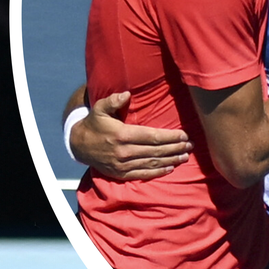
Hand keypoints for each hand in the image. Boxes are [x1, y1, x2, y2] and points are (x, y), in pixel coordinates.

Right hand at [71, 92, 190, 179]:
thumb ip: (113, 101)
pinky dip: (157, 172)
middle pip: (156, 150)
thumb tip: (126, 94)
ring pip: (152, 163)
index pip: (153, 136)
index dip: (170, 136)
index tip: (184, 135)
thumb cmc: (94, 124)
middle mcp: (123, 151)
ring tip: (185, 156)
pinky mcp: (120, 174)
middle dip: (175, 148)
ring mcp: (122, 165)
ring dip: (171, 160)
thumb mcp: (99, 109)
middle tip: (190, 145)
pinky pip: (142, 174)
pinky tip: (170, 168)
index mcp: (122, 135)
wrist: (78, 145)